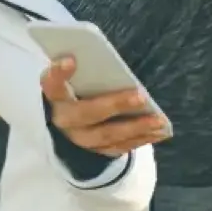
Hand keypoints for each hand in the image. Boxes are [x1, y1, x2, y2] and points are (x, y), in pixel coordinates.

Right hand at [40, 56, 170, 156]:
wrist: (69, 120)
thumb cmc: (78, 88)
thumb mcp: (77, 77)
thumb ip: (89, 69)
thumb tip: (116, 60)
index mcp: (55, 96)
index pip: (51, 84)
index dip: (58, 73)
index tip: (70, 59)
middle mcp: (64, 120)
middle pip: (88, 114)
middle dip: (116, 105)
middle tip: (141, 96)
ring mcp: (80, 139)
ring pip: (107, 135)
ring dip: (136, 127)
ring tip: (159, 120)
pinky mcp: (96, 151)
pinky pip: (120, 147)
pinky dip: (141, 139)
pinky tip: (160, 131)